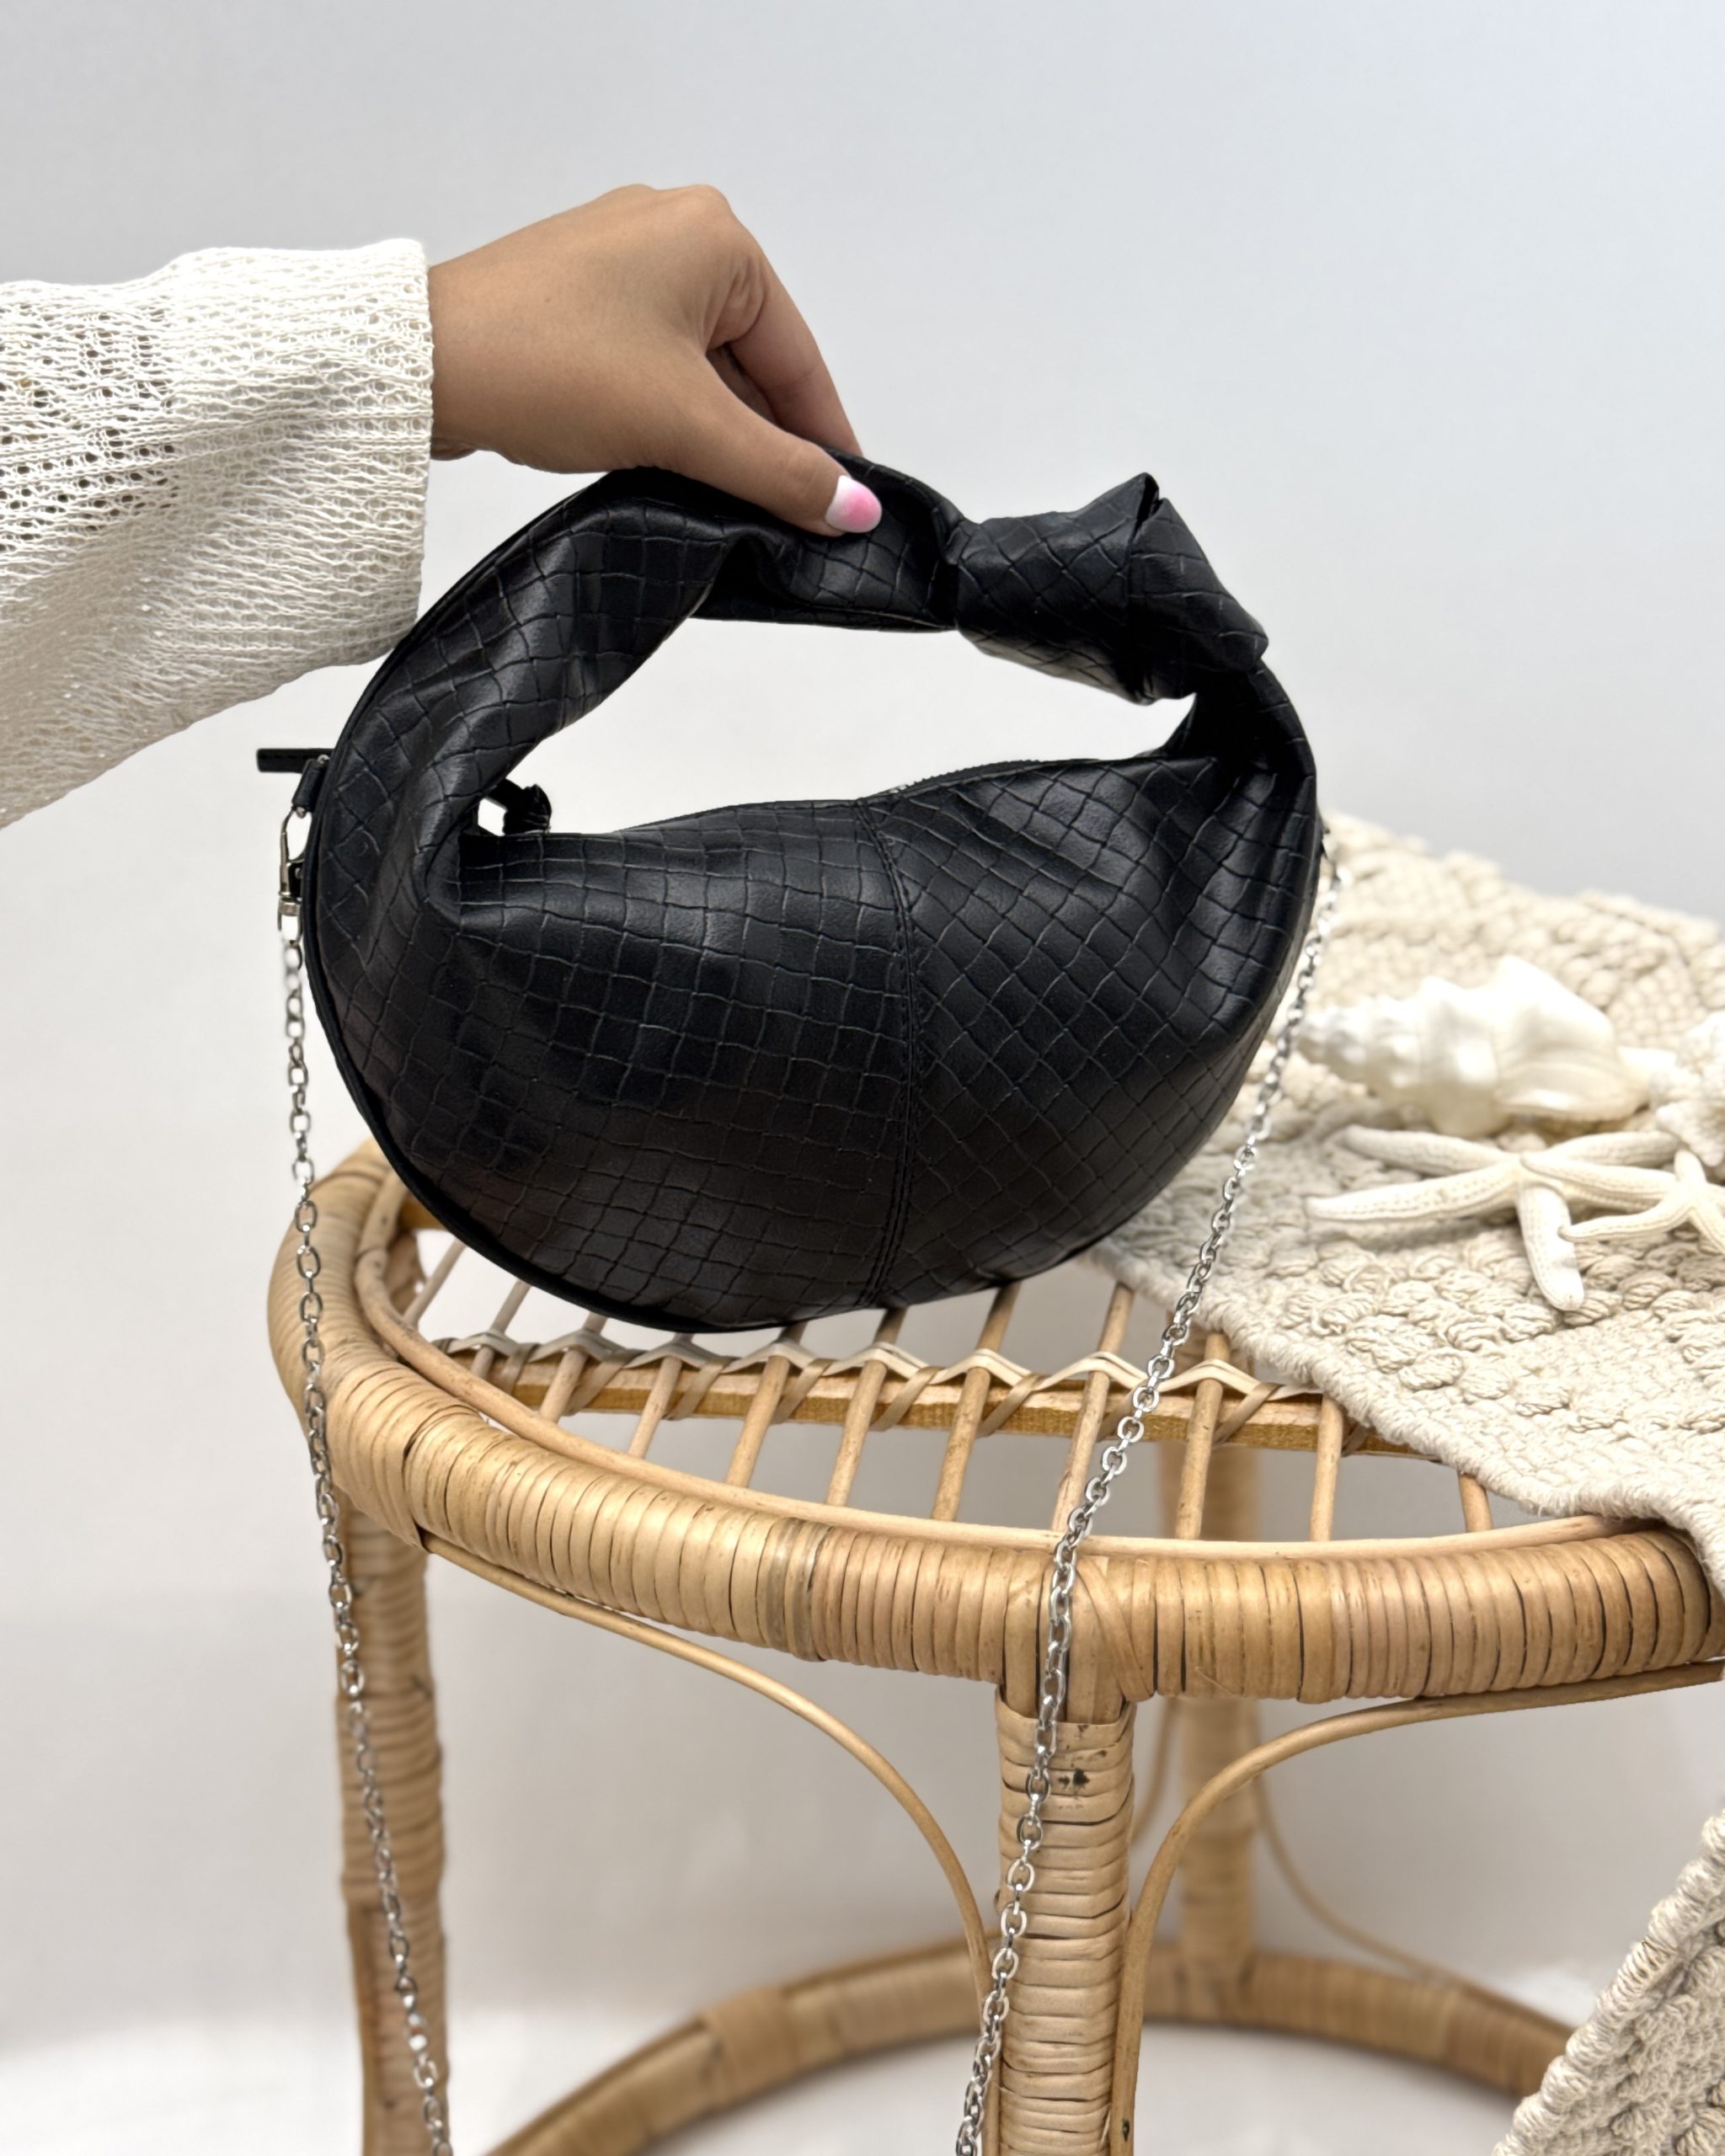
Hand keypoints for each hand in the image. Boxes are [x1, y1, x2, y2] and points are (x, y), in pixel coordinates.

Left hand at [426, 185, 879, 536]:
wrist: (421, 366)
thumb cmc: (552, 368)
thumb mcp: (686, 428)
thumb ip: (778, 472)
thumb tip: (857, 509)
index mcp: (717, 238)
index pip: (798, 359)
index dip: (825, 441)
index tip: (848, 506)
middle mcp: (675, 231)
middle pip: (751, 363)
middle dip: (762, 442)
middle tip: (784, 522)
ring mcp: (621, 260)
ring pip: (701, 368)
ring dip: (713, 435)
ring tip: (723, 503)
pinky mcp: (579, 295)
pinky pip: (653, 362)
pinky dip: (669, 415)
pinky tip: (668, 466)